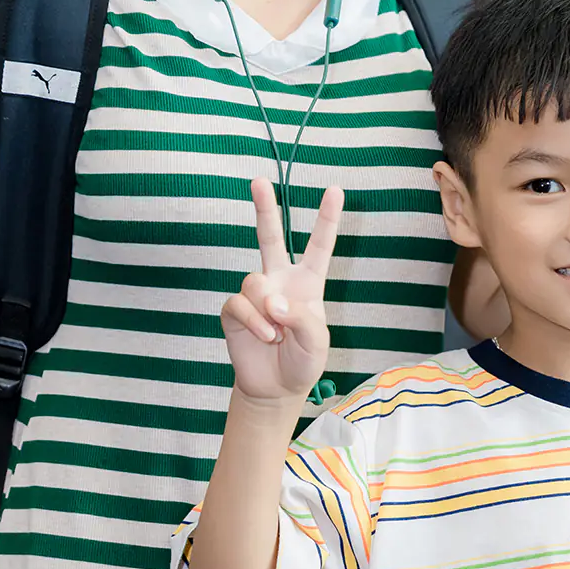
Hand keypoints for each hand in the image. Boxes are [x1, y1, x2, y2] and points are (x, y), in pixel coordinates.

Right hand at [222, 179, 343, 402]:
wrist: (275, 388)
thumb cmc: (302, 361)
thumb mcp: (317, 340)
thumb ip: (301, 316)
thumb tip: (272, 301)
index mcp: (308, 283)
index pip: (319, 246)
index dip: (327, 219)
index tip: (335, 190)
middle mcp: (279, 280)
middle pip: (270, 236)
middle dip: (264, 208)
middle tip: (259, 181)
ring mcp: (255, 294)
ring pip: (254, 281)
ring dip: (267, 310)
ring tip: (276, 334)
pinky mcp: (234, 310)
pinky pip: (239, 304)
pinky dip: (254, 322)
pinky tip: (265, 337)